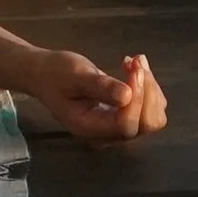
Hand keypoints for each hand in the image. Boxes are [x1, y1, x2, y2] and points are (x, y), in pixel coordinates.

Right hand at [30, 46, 165, 144]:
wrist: (45, 74)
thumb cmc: (55, 73)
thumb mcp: (74, 75)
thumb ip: (99, 86)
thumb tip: (127, 96)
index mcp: (90, 128)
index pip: (126, 125)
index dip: (137, 99)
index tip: (134, 68)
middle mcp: (107, 135)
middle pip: (145, 124)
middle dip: (148, 92)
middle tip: (137, 62)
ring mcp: (117, 129)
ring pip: (152, 118)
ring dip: (151, 88)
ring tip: (135, 61)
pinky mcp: (124, 117)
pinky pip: (149, 110)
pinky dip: (148, 88)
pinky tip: (133, 69)